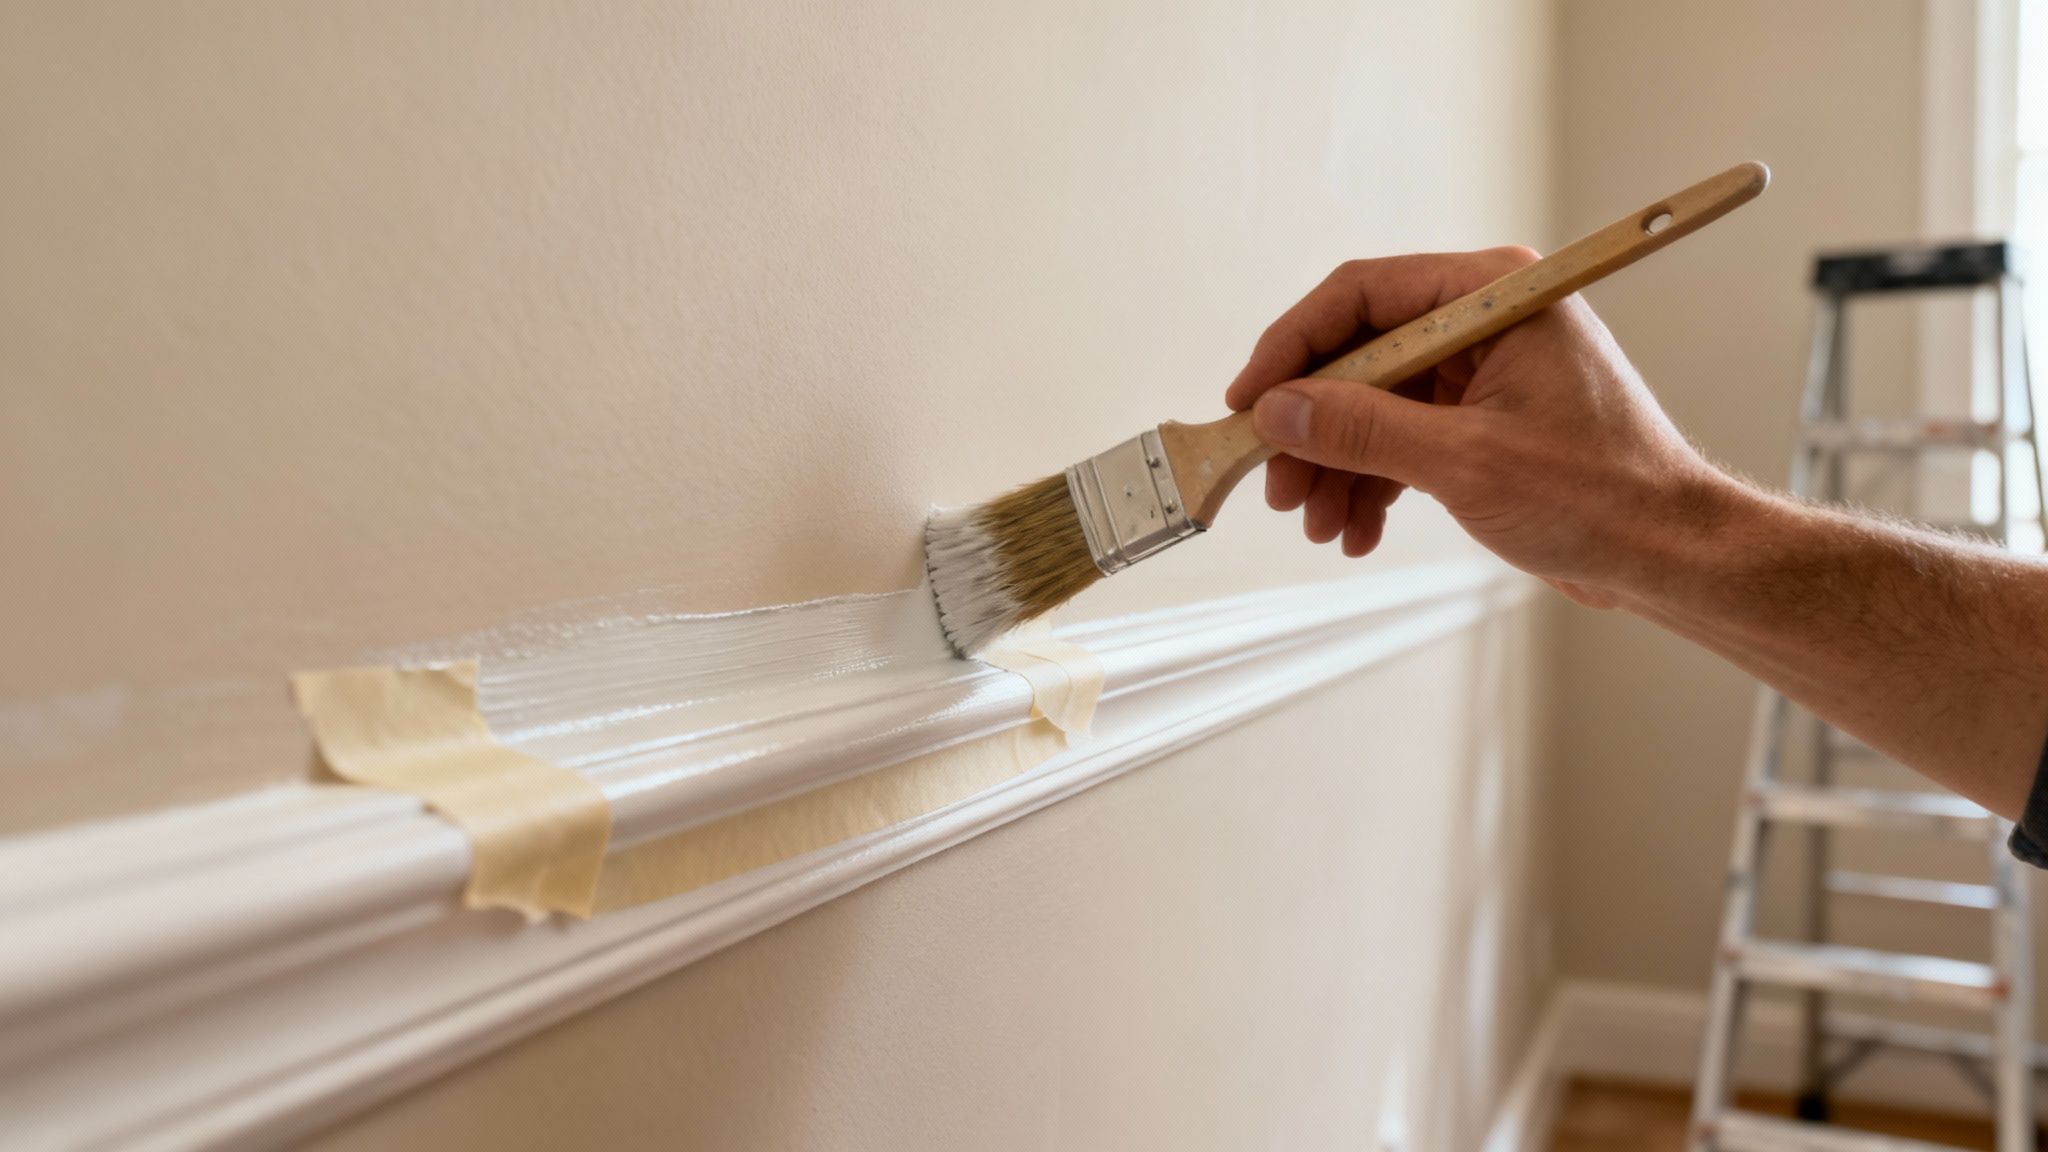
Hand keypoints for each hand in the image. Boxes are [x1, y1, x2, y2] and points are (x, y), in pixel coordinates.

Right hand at [1223, 248, 1732, 608]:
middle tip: (1278, 482)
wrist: (1670, 555)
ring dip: (1338, 465)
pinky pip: (1403, 436)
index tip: (1251, 401)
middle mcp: (1487, 319)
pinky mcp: (1484, 418)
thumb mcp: (1465, 462)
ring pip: (1374, 403)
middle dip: (1313, 425)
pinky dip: (1374, 482)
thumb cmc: (1604, 496)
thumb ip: (1362, 431)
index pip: (1362, 296)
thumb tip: (1279, 412)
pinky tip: (1356, 529)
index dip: (1293, 348)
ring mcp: (1485, 370)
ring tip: (1318, 522)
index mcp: (1495, 295)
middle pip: (1360, 354)